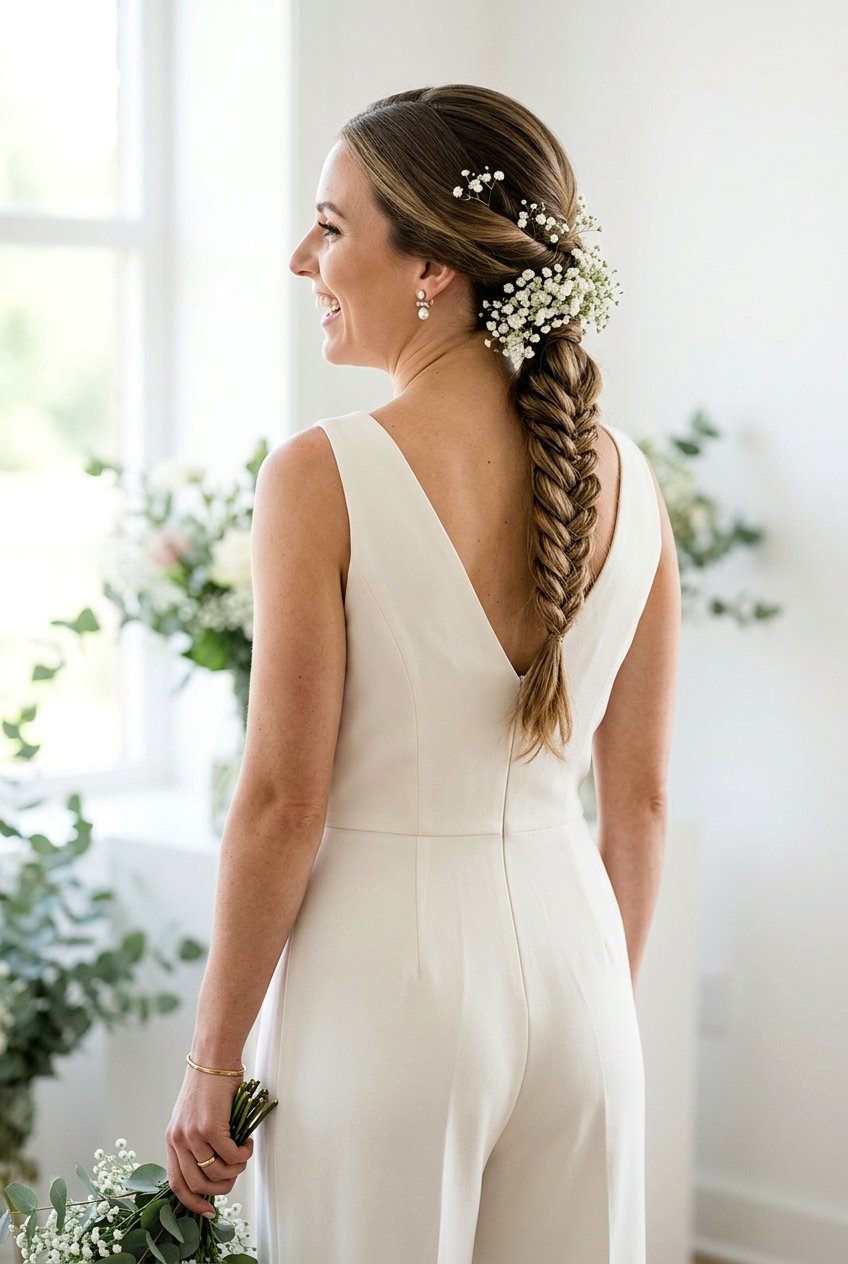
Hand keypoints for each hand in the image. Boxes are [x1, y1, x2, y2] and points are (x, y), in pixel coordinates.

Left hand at [165, 1065, 254, 1217]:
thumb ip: (199, 1143)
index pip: (176, 1183)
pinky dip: (243, 1155)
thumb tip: (217, 1171)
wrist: (214, 1058)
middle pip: (197, 1185)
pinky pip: (230, 1156)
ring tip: (243, 1154)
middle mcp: (177, 1140)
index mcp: (172, 1139)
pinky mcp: (210, 1127)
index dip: (193, 1202)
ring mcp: (192, 1134)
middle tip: (235, 1175)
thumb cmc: (210, 1085)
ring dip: (235, 1170)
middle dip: (221, 1188)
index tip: (209, 1211)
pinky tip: (247, 1142)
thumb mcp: (195, 1117)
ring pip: (216, 1173)